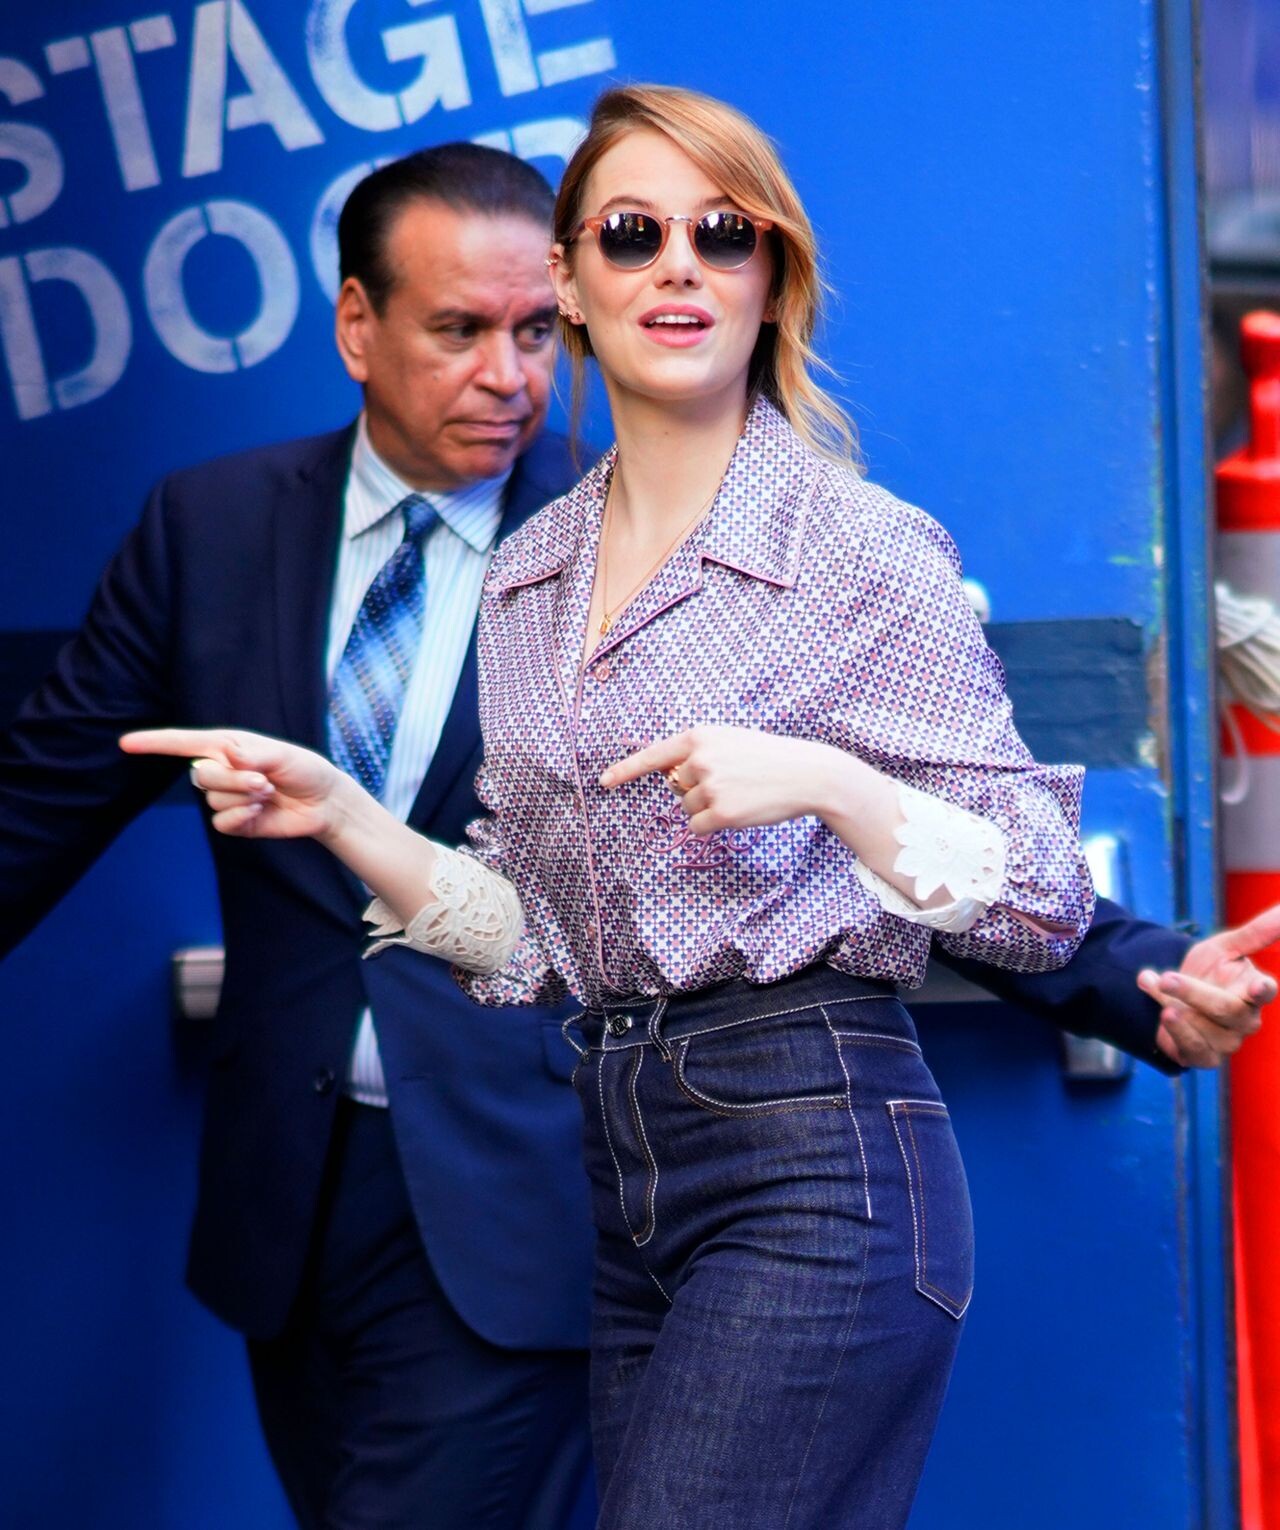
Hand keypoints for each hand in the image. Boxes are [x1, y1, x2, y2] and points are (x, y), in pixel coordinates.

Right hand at [120, 727, 348, 841]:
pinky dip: (241, 818)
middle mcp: (221, 770)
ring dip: (243, 799)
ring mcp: (226, 797)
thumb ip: (253, 754)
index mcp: (227, 746)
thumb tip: (227, 753)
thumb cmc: (305, 770)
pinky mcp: (235, 821)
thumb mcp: (284, 756)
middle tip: (264, 781)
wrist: (323, 803)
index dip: (154, 743)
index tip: (126, 743)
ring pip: (212, 800)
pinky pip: (221, 823)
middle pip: (200, 775)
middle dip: (233, 780)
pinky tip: (260, 813)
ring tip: (268, 794)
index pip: (183, 743)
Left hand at [600, 725, 840, 834]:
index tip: (604, 781)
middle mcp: (699, 759)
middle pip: (675, 787)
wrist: (807, 773)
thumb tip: (670, 779)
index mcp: (699, 736)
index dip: (626, 770)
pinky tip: (739, 812)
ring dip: (707, 809)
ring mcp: (709, 787)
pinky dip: (712, 826)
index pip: (654, 755)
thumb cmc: (769, 757)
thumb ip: (698, 753)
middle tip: (732, 782)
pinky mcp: (721, 813)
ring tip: (740, 794)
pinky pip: (698, 827)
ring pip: (687, 808)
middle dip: (696, 790)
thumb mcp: (730, 741)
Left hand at [1138, 904, 1279, 1068]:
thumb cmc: (1210, 971)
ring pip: (1206, 1029)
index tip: (1259, 986)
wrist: (1174, 996)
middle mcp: (1245, 1019)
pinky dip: (1176, 1031)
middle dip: (1194, 993)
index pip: (1265, 992)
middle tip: (1167, 977)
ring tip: (1157, 988)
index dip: (1262, 991)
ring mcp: (1227, 1041)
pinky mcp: (1205, 1056)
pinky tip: (1164, 1013)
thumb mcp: (1226, 947)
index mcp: (1254, 991)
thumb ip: (1255, 933)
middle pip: (1225, 1009)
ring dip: (1177, 1009)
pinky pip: (1193, 1049)